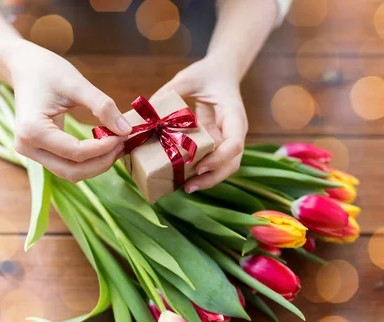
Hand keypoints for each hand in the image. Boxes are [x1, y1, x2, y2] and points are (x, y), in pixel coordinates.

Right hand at [3, 40, 131, 181]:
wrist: (24, 67)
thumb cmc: (47, 71)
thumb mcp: (77, 84)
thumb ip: (102, 107)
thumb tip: (126, 130)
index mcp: (32, 130)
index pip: (76, 152)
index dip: (104, 147)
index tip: (125, 134)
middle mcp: (27, 147)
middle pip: (72, 171)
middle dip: (102, 162)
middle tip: (123, 144)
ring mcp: (31, 152)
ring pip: (70, 172)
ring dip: (96, 164)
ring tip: (117, 146)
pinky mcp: (39, 152)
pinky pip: (67, 165)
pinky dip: (88, 160)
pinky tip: (104, 147)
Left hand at [153, 57, 247, 192]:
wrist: (221, 72)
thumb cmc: (206, 73)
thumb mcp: (188, 78)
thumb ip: (171, 91)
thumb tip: (148, 111)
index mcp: (234, 114)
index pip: (234, 143)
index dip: (219, 158)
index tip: (199, 166)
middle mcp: (235, 131)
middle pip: (232, 163)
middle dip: (212, 177)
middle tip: (189, 187)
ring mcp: (227, 139)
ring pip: (225, 167)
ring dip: (207, 179)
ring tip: (185, 187)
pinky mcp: (217, 142)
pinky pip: (213, 161)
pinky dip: (201, 170)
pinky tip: (183, 177)